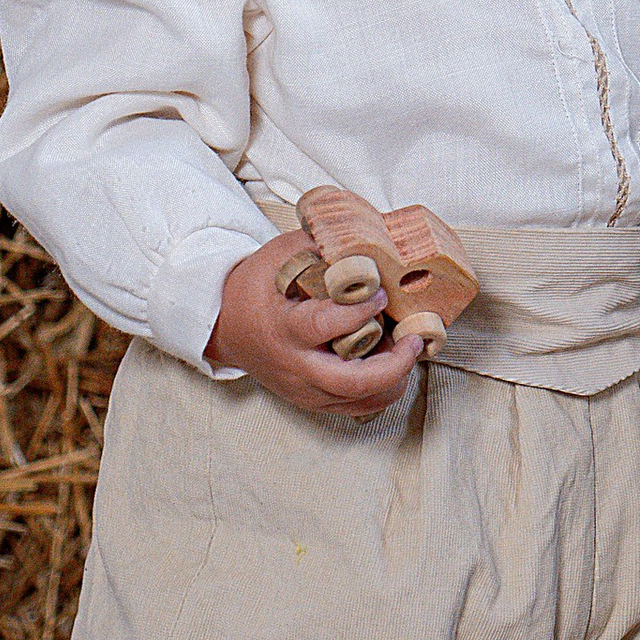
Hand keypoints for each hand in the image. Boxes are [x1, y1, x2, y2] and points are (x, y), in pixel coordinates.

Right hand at [206, 234, 425, 416]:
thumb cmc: (256, 289)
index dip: (361, 310)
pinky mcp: (311, 401)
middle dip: (392, 365)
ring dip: (393, 381)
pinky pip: (354, 407)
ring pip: (358, 401)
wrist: (225, 327)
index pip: (326, 325)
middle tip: (414, 340)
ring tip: (408, 352)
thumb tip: (361, 232)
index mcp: (284, 328)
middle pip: (351, 382)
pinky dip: (380, 391)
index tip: (382, 292)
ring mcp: (303, 389)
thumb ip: (318, 244)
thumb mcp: (278, 256)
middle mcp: (295, 366)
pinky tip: (392, 368)